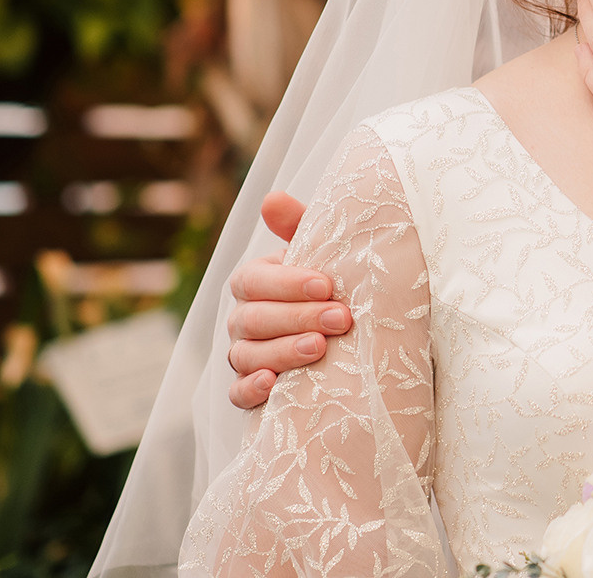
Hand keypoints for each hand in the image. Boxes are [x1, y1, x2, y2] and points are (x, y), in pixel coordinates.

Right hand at [224, 191, 354, 408]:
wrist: (356, 334)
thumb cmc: (336, 286)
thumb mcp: (326, 254)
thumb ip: (301, 226)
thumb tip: (271, 198)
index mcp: (256, 282)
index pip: (253, 280)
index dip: (287, 283)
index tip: (326, 286)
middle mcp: (244, 318)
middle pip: (254, 319)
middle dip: (297, 318)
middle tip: (340, 319)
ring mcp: (244, 355)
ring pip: (246, 355)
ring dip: (281, 352)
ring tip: (318, 349)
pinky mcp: (251, 389)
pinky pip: (237, 393)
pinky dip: (250, 390)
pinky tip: (271, 384)